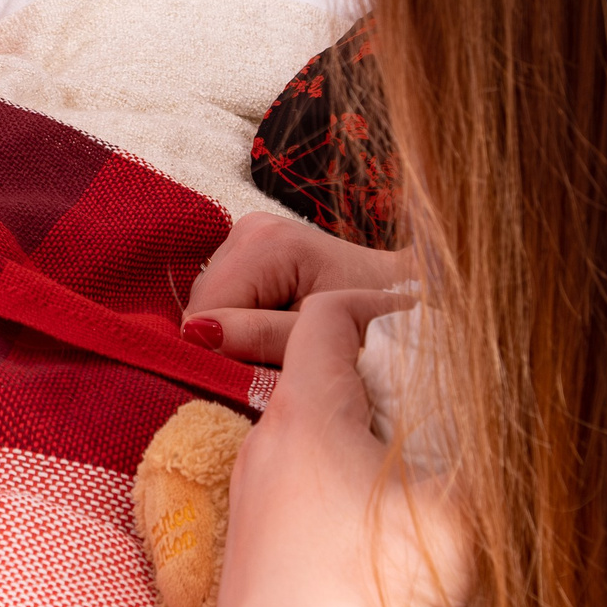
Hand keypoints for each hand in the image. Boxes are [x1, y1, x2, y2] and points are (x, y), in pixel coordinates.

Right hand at [184, 211, 412, 364]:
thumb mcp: (321, 340)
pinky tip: (274, 331)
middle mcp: (247, 228)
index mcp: (266, 243)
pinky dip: (240, 323)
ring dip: (234, 335)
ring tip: (283, 347)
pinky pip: (222, 298)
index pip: (204, 311)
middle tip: (280, 363)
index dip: (221, 354)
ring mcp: (246, 234)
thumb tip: (196, 336)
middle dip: (229, 344)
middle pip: (203, 305)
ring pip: (208, 304)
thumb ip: (259, 337)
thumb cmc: (378, 323)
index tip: (261, 377)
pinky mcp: (248, 249)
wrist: (411, 300)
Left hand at [214, 288, 480, 606]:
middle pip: (311, 378)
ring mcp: (245, 499)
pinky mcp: (243, 552)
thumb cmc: (377, 585)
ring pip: (298, 443)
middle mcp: (261, 444)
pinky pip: (288, 497)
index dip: (376, 304)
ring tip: (407, 470)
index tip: (419, 317)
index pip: (327, 314)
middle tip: (427, 399)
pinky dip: (328, 494)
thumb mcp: (462, 514)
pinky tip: (370, 531)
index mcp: (305, 409)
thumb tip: (537, 432)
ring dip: (348, 442)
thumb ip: (495, 461)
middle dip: (370, 380)